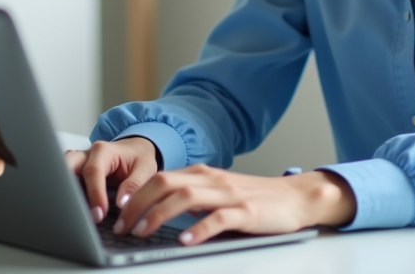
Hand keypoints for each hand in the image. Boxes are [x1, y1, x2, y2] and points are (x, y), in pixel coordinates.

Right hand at [65, 137, 159, 223]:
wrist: (133, 151)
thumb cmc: (138, 159)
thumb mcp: (145, 168)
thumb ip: (135, 184)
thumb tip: (122, 203)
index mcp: (103, 151)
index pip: (93, 172)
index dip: (95, 194)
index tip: (99, 214)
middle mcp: (85, 155)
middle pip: (66, 167)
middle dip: (67, 189)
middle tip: (76, 214)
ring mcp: (77, 164)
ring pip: (60, 173)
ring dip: (63, 193)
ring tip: (70, 214)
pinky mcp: (74, 174)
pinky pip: (64, 183)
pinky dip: (65, 196)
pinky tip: (71, 211)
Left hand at [112, 164, 354, 245]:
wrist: (296, 197)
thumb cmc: (255, 198)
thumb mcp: (219, 192)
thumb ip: (193, 197)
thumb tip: (159, 209)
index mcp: (203, 174)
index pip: (159, 178)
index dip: (135, 195)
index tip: (118, 213)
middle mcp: (212, 180)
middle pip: (166, 183)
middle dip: (138, 204)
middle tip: (124, 226)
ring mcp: (230, 195)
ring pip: (186, 197)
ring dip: (159, 214)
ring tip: (143, 231)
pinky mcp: (247, 212)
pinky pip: (219, 219)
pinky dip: (199, 229)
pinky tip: (185, 240)